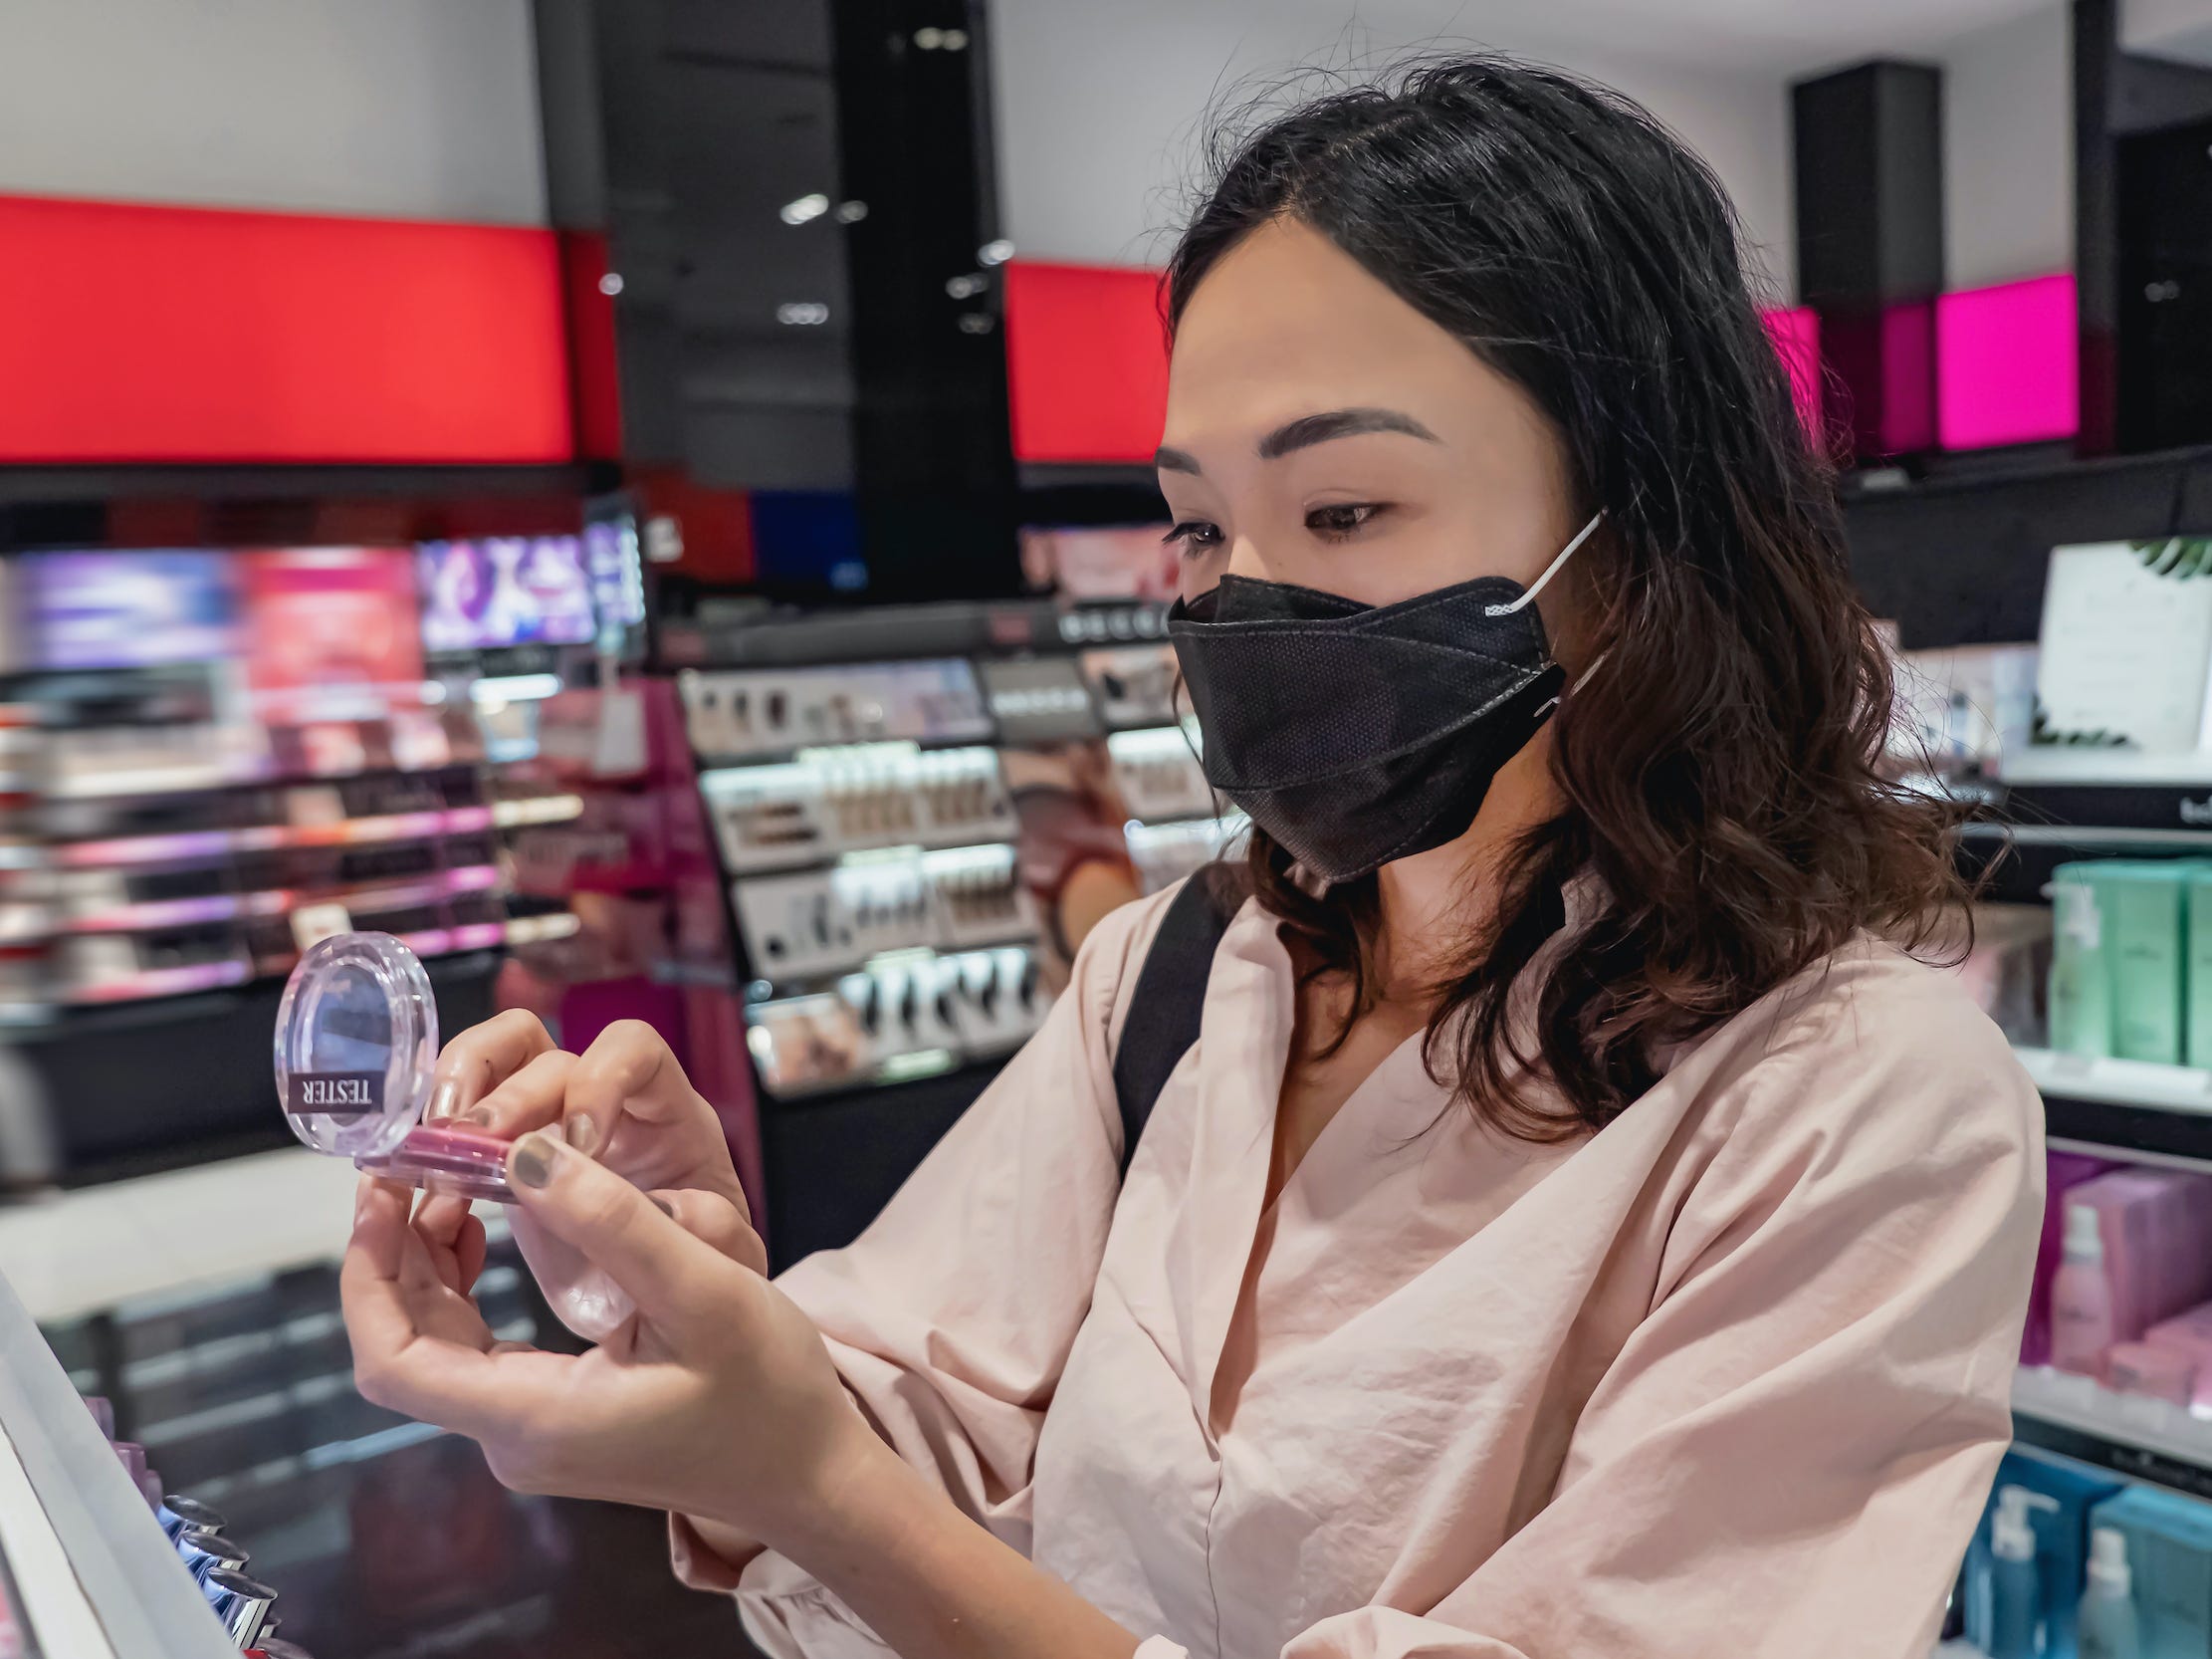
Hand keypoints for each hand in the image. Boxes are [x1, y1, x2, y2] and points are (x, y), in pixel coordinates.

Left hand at [343, 1131, 874, 1544]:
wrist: (807, 1472)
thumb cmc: (768, 1393)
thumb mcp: (704, 1292)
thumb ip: (614, 1222)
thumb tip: (526, 1154)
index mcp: (534, 1416)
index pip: (392, 1358)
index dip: (367, 1273)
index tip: (381, 1190)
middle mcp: (515, 1436)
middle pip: (404, 1342)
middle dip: (394, 1250)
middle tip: (414, 1160)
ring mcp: (530, 1431)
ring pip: (434, 1342)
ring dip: (426, 1261)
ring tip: (447, 1178)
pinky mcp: (552, 1415)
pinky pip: (474, 1346)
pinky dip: (463, 1284)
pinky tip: (484, 1229)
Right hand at [420, 1014, 765, 1319]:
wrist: (685, 1323)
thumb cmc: (716, 1286)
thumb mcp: (725, 1266)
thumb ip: (703, 1228)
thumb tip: (654, 1204)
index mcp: (672, 1119)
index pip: (634, 1049)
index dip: (600, 1082)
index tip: (581, 1147)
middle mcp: (608, 1108)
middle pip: (546, 1051)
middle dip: (506, 1093)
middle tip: (475, 1145)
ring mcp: (553, 1129)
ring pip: (495, 1061)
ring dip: (457, 1088)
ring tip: (433, 1144)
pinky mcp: (512, 1167)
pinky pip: (464, 1125)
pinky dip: (435, 1143)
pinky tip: (424, 1192)